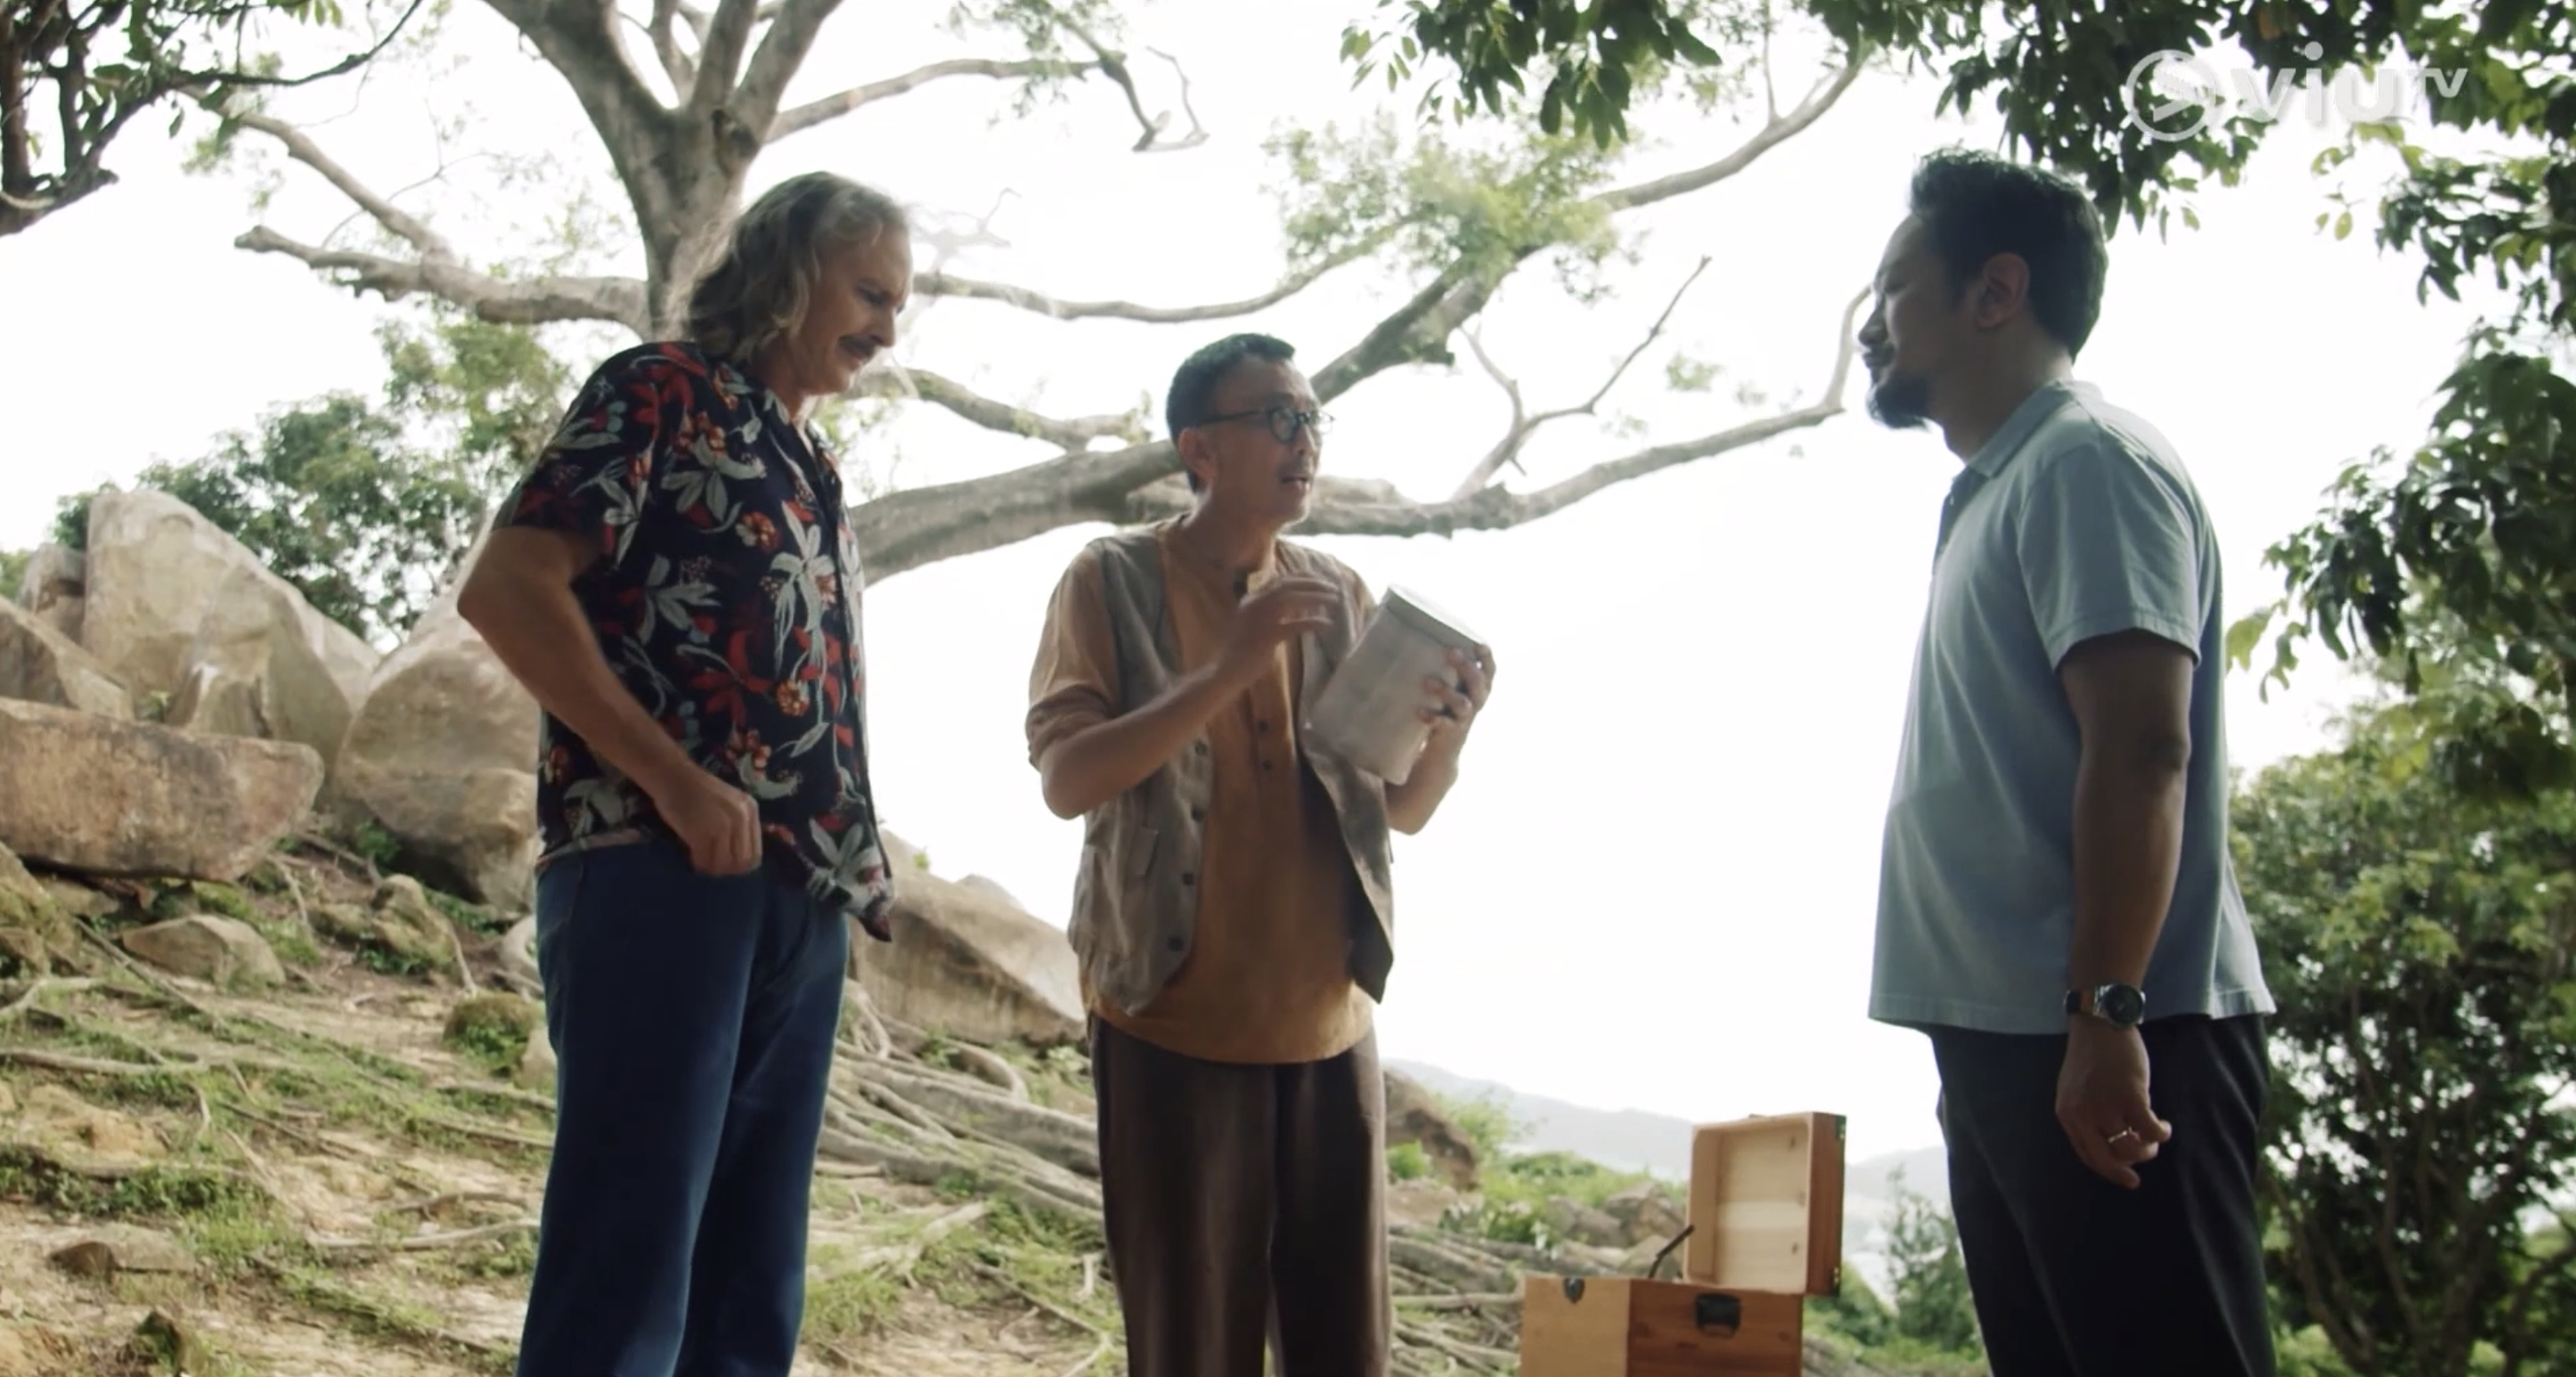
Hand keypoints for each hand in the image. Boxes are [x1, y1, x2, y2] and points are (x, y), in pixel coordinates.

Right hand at [647, 766, 764, 875]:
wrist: (671, 775)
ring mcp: (722, 825)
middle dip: (727, 870)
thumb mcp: (729, 804)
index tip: (727, 865)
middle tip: (713, 867)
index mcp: (751, 810)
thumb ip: (739, 826)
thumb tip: (739, 860)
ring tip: (703, 864)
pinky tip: (693, 859)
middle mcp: (741, 818)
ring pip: (723, 864)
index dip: (741, 866)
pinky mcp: (702, 832)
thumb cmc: (696, 790)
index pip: (755, 854)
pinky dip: (698, 864)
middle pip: (741, 862)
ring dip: (712, 869)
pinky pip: (704, 860)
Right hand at [1217, 574, 1339, 684]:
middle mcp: (1255, 603)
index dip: (1302, 576)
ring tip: (1335, 601)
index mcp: (1252, 599)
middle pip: (1289, 585)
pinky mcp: (1267, 636)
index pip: (1280, 580)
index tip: (1320, 578)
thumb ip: (1272, 612)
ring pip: (1293, 599)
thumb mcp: (1255, 624)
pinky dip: (1313, 623)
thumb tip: (1298, 606)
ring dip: (1316, 597)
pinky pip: (1295, 625)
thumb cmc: (1242, 650)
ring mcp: (1260, 619)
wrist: (1225, 670)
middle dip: (1314, 583)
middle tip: (1333, 588)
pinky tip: (1327, 625)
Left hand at [1418, 644, 1494, 744]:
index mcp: (1480, 689)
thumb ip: (1450, 670)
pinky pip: (1444, 723)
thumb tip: (1427, 637)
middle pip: (1477, 682)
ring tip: (1427, 682)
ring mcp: (1466, 717)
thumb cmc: (1447, 707)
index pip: (1490, 670)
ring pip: (1462, 703)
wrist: (1445, 747)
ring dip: (1445, 691)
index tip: (1478, 644)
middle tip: (1451, 652)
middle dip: (1466, 667)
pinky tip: (1419, 711)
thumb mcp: (1454, 688)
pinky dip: (1432, 717)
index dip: (1486, 657)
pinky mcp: (1452, 732)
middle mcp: (1477, 701)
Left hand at [2055, 1018, 2170, 1188]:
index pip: (2087, 1155)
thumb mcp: (2076, 1089)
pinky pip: (2150, 1131)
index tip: (2124, 1177)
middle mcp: (2084, 1115)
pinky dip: (2161, 1133)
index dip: (2107, 1170)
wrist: (2100, 1024)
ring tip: (2154, 1138)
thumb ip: (2086, 1114)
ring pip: (2131, 1148)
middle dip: (2125, 1173)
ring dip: (2147, 1149)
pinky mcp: (2131, 1097)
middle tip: (2139, 1176)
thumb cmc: (2091, 1055)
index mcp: (2068, 1114)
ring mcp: (2107, 1107)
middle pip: (2107, 1160)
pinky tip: (2165, 1127)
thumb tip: (2110, 1141)